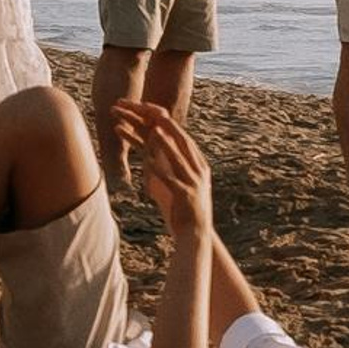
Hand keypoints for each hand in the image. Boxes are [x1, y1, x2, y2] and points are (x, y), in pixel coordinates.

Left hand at [115, 100, 212, 237]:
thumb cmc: (185, 211)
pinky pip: (170, 179)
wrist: (197, 235)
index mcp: (200, 166)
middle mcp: (199, 171)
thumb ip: (170, 171)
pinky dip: (159, 168)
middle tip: (156, 113)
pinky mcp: (185, 195)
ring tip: (154, 130)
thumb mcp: (180, 186)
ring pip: (179, 158)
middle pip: (184, 144)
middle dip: (169, 127)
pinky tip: (148, 160)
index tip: (157, 112)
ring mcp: (193, 183)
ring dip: (165, 143)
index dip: (171, 125)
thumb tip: (153, 159)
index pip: (185, 141)